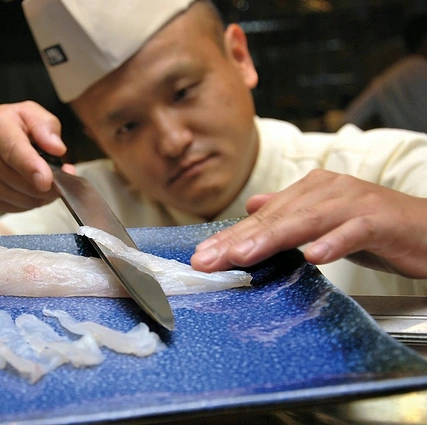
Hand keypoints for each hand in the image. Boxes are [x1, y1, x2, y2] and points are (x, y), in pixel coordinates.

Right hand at [0, 101, 68, 243]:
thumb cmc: (0, 131)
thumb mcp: (25, 114)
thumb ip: (45, 125)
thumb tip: (58, 149)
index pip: (13, 150)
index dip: (32, 167)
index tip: (46, 180)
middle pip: (27, 183)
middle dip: (51, 182)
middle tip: (58, 171)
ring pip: (28, 200)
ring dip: (43, 193)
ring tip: (39, 176)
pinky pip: (22, 209)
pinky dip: (31, 200)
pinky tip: (26, 185)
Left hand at [191, 169, 426, 278]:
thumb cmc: (373, 227)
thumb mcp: (323, 219)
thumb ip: (289, 213)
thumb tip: (253, 206)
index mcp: (309, 191)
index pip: (262, 217)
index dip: (230, 237)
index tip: (202, 257)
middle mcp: (326, 191)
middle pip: (276, 217)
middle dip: (238, 240)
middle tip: (208, 260)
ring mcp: (353, 203)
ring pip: (306, 221)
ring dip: (273, 238)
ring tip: (243, 255)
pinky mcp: (380, 221)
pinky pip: (353, 231)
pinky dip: (334, 243)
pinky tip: (314, 256)